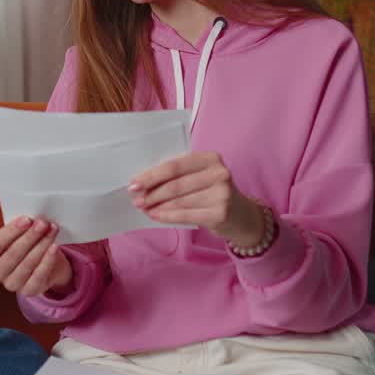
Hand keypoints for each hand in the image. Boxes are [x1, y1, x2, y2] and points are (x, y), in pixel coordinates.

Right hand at [0, 217, 70, 295]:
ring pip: (27, 264)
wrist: (44, 263)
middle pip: (12, 254)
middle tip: (42, 223)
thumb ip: (20, 227)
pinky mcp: (28, 291)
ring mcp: (11, 284)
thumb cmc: (27, 244)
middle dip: (29, 237)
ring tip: (52, 231)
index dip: (11, 231)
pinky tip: (54, 247)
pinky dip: (48, 260)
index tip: (26, 219)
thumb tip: (31, 219)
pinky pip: (39, 275)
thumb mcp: (20, 234)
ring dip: (41, 245)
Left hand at [129, 151, 262, 248]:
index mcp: (210, 158)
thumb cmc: (212, 192)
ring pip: (179, 201)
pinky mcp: (220, 213)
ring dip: (157, 206)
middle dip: (152, 193)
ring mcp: (222, 193)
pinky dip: (167, 216)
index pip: (175, 166)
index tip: (133, 183)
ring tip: (144, 208)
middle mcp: (219, 173)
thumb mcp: (200, 176)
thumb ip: (178, 175)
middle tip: (137, 199)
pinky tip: (156, 216)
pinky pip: (185, 215)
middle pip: (175, 184)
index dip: (151, 175)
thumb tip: (143, 183)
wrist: (241, 215)